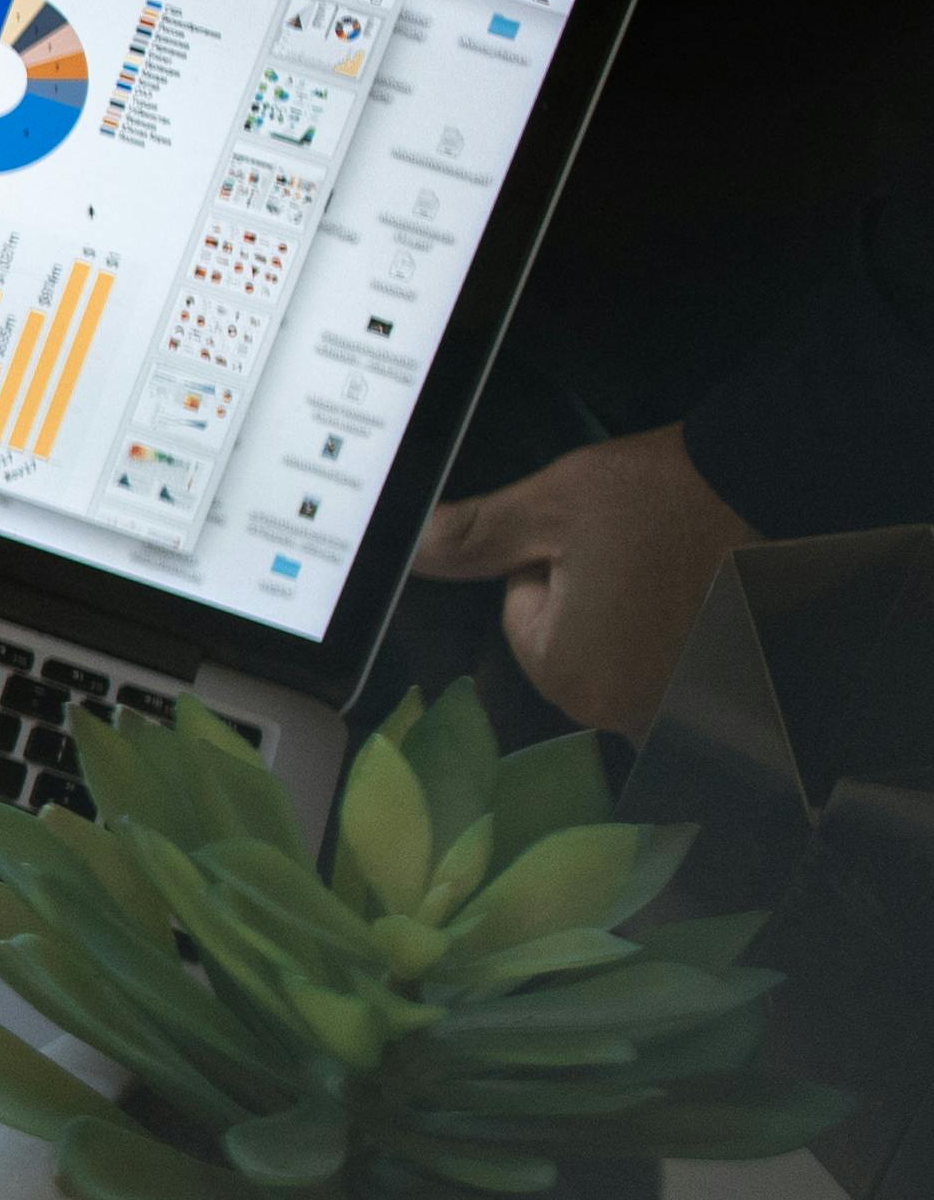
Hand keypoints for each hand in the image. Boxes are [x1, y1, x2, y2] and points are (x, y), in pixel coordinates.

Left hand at [409, 426, 750, 736]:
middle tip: (649, 551)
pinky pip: (681, 667)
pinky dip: (691, 635)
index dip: (553, 566)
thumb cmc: (670, 498)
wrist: (785, 487)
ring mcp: (686, 710)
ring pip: (627, 653)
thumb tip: (414, 550)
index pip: (525, 618)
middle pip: (575, 644)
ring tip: (687, 571)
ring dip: (646, 616)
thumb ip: (475, 537)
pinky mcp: (734, 696)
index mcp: (573, 676)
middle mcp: (628, 713)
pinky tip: (712, 596)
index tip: (604, 541)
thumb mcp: (552, 505)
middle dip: (598, 595)